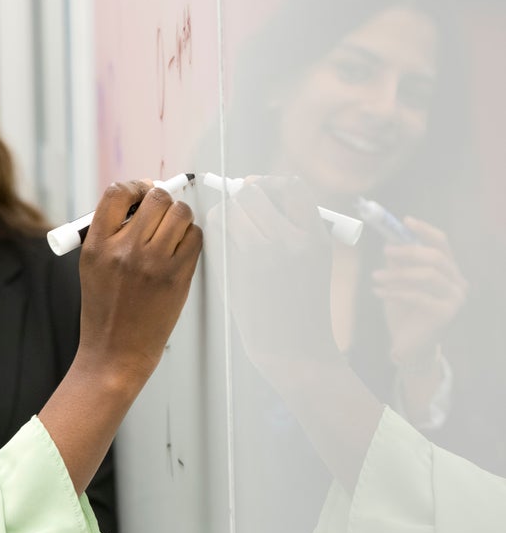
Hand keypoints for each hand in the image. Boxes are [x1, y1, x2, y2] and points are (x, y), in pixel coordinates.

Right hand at [75, 179, 201, 387]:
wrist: (115, 351)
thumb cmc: (104, 311)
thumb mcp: (91, 267)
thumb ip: (108, 233)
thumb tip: (138, 201)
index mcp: (97, 246)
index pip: (117, 193)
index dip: (134, 186)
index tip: (140, 192)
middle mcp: (124, 250)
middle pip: (155, 199)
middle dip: (161, 199)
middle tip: (160, 210)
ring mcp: (152, 262)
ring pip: (180, 213)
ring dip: (179, 216)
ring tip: (171, 230)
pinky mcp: (177, 276)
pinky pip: (195, 237)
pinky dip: (190, 237)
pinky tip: (179, 249)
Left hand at [213, 177, 343, 376]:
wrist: (294, 348)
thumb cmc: (301, 304)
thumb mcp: (314, 259)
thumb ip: (295, 226)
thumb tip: (256, 189)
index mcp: (315, 236)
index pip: (290, 187)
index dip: (270, 184)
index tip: (259, 190)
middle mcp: (290, 240)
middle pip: (254, 193)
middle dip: (242, 197)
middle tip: (240, 209)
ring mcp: (261, 255)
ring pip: (230, 210)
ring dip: (226, 213)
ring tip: (232, 229)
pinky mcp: (236, 270)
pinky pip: (217, 235)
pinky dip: (217, 234)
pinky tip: (224, 245)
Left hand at [371, 217, 466, 371]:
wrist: (408, 345)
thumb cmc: (404, 311)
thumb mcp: (399, 283)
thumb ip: (399, 264)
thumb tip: (390, 241)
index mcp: (450, 271)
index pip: (443, 244)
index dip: (424, 231)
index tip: (405, 221)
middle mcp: (458, 283)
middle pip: (436, 257)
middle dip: (408, 251)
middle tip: (385, 251)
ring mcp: (455, 298)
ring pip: (427, 275)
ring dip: (397, 274)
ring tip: (375, 277)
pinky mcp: (446, 313)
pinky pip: (418, 296)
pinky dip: (395, 292)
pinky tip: (378, 292)